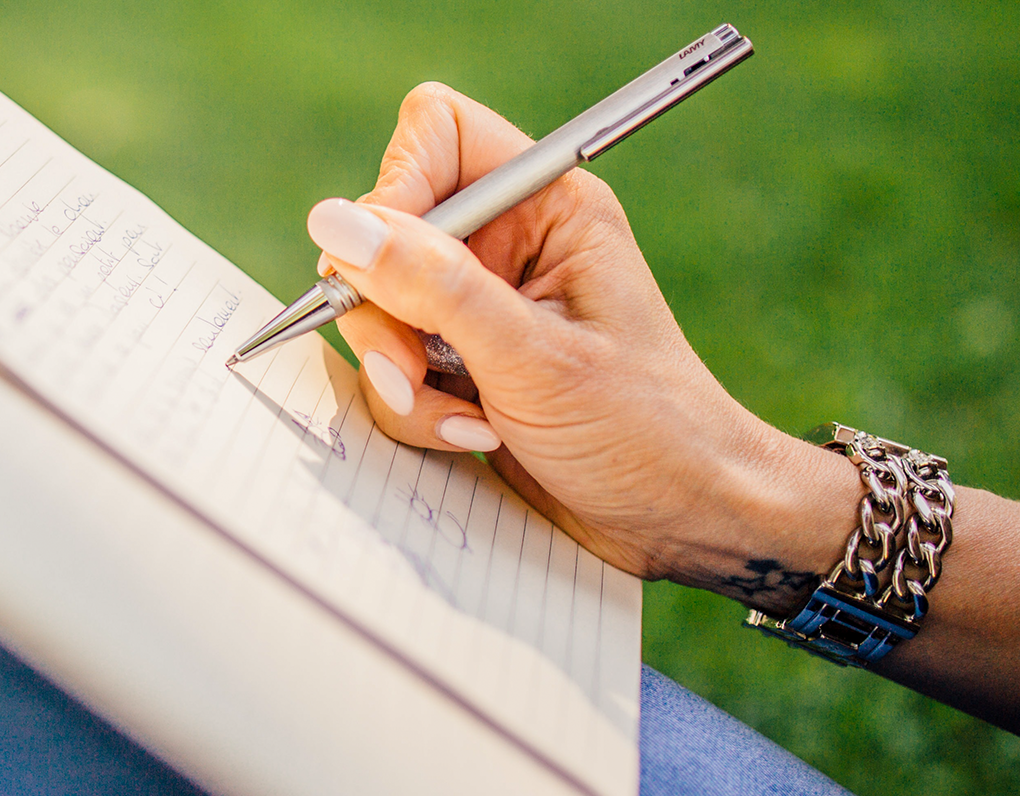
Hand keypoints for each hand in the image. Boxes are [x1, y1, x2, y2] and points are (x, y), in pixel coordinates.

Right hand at [314, 83, 856, 610]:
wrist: (684, 522)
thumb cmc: (646, 431)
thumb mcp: (533, 357)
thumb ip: (432, 286)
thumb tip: (336, 224)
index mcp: (548, 207)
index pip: (437, 135)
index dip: (396, 189)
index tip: (384, 263)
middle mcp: (510, 246)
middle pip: (386, 232)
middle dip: (388, 312)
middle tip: (416, 368)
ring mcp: (480, 308)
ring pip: (378, 310)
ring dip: (403, 376)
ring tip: (467, 420)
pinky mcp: (462, 366)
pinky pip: (392, 369)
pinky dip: (417, 411)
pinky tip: (475, 436)